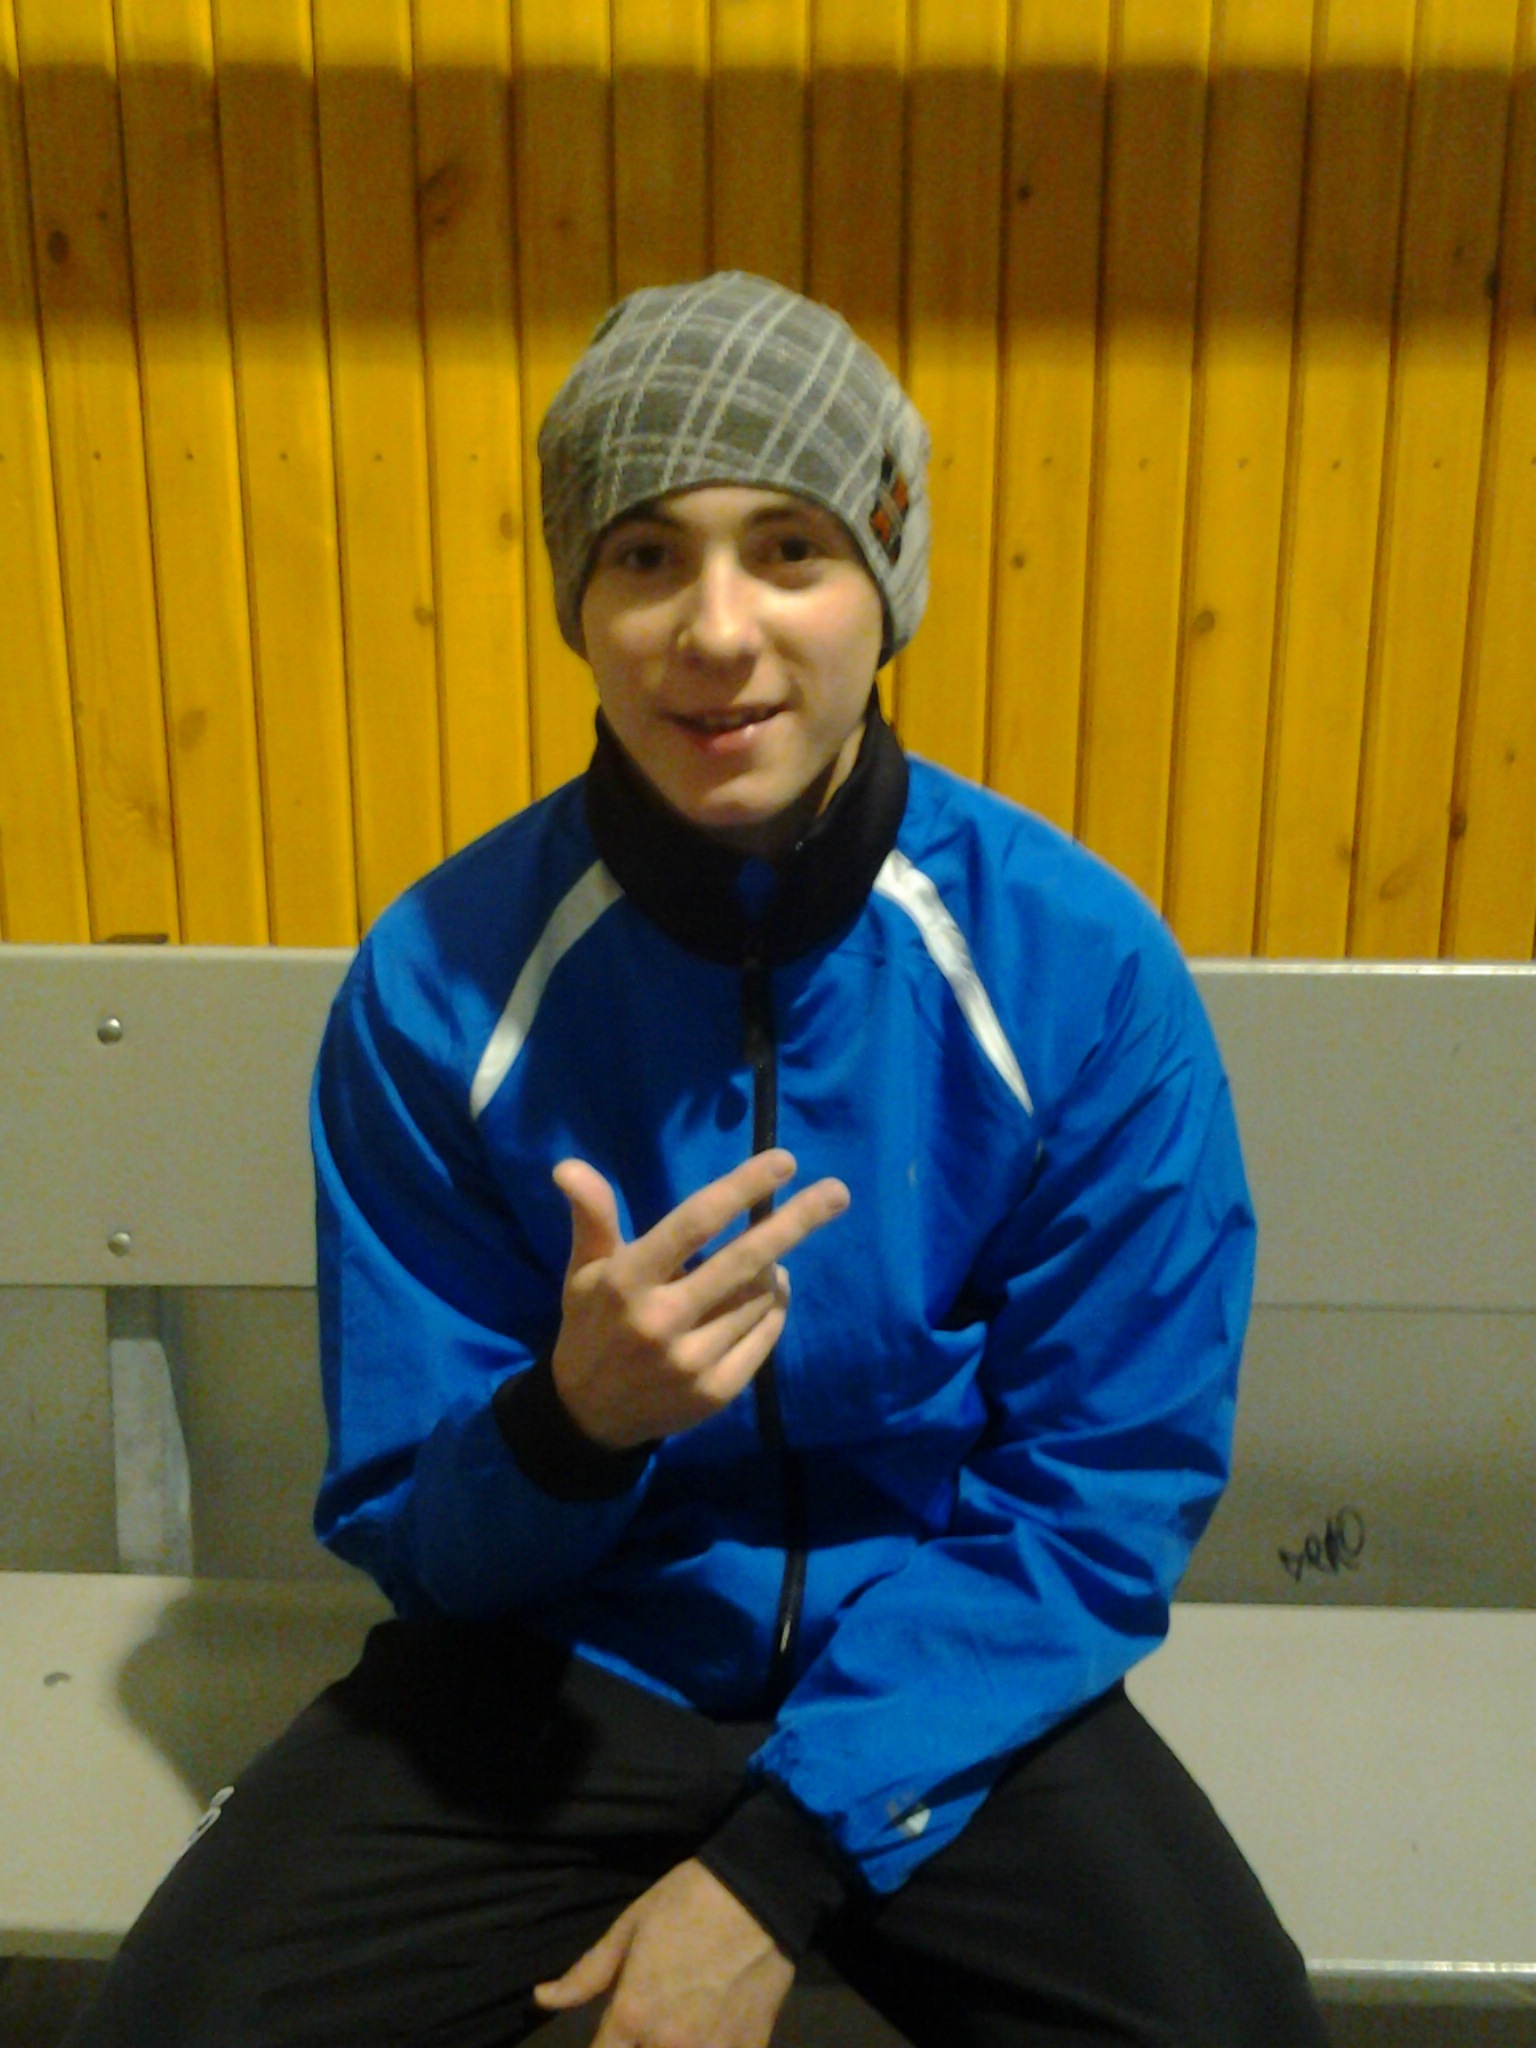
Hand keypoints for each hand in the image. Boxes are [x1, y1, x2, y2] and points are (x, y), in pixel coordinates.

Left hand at [534, 1858, 794, 2047]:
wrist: (759, 1892)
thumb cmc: (687, 1902)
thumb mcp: (629, 1927)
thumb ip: (586, 1974)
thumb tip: (542, 1999)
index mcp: (632, 2015)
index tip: (607, 2042)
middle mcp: (668, 2045)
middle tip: (637, 2035)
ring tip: (672, 2033)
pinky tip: (708, 2036)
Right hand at [550, 1150, 849, 1451]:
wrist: (588, 1417)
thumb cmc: (592, 1326)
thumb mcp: (583, 1270)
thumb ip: (591, 1217)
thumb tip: (568, 1166)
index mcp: (627, 1282)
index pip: (693, 1224)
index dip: (741, 1190)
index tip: (784, 1162)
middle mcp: (661, 1322)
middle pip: (744, 1261)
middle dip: (795, 1223)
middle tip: (837, 1192)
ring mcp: (692, 1362)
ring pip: (760, 1298)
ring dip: (774, 1269)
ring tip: (768, 1257)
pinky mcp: (716, 1393)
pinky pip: (765, 1335)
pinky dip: (774, 1306)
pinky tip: (768, 1292)